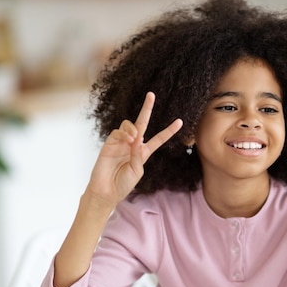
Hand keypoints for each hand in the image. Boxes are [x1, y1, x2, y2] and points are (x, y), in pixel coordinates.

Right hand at [86, 92, 182, 207]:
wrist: (106, 191)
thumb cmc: (123, 184)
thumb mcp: (137, 171)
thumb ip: (138, 155)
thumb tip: (137, 137)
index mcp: (143, 152)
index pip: (159, 139)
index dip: (169, 131)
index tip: (180, 121)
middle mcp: (133, 144)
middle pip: (142, 123)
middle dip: (147, 108)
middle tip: (151, 94)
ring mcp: (121, 142)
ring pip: (129, 125)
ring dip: (133, 128)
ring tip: (134, 139)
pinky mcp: (109, 143)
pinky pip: (118, 131)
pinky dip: (124, 133)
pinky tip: (127, 140)